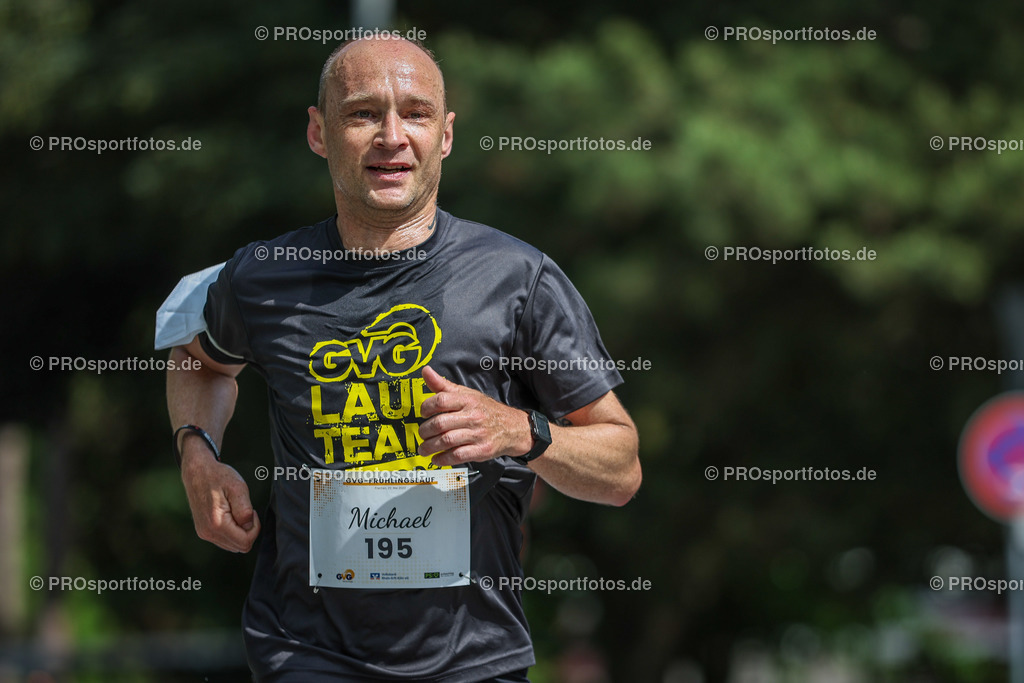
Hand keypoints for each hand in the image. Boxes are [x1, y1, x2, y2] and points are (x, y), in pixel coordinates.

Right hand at [180, 447, 260, 552]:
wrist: (197, 472)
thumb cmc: (218, 477)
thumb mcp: (238, 488)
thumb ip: (245, 510)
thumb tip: (248, 526)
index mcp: (217, 523)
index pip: (245, 543)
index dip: (255, 529)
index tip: (253, 512)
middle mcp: (208, 533)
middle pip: (239, 547)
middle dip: (248, 531)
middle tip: (246, 510)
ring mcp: (204, 533)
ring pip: (232, 545)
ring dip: (240, 532)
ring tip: (237, 511)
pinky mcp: (203, 531)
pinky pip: (225, 540)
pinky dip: (233, 531)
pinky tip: (231, 515)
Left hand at [417, 365, 532, 466]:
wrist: (513, 427)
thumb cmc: (485, 410)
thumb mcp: (467, 394)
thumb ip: (443, 385)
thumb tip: (426, 371)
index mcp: (468, 400)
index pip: (441, 400)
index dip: (427, 407)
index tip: (423, 413)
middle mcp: (473, 416)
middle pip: (441, 423)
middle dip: (425, 431)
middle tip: (422, 434)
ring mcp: (478, 434)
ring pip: (446, 441)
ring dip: (430, 447)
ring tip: (424, 449)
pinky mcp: (482, 450)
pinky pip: (458, 456)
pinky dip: (443, 459)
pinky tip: (436, 458)